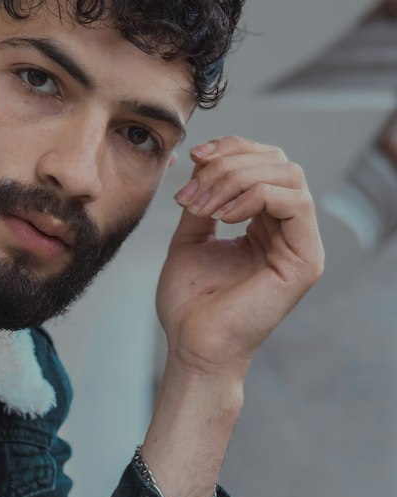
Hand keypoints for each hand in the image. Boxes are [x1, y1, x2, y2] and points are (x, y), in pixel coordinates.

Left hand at [158, 137, 324, 379]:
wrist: (193, 347)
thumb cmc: (190, 306)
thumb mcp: (190, 240)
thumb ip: (202, 201)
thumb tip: (202, 163)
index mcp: (264, 224)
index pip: (264, 163)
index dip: (232, 149)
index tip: (194, 156)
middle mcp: (287, 230)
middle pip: (278, 161)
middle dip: (229, 164)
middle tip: (191, 192)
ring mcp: (301, 244)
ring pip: (288, 175)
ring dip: (237, 179)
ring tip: (203, 206)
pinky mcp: (305, 260)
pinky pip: (295, 202)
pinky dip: (255, 197)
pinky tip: (223, 217)